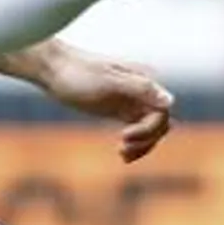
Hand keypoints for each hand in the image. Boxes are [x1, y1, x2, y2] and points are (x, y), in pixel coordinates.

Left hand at [38, 46, 174, 162]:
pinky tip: (121, 154)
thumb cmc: (78, 73)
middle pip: (160, 123)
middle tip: (123, 150)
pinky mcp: (118, 108)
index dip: (149, 129)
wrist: (53, 69)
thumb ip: (140, 89)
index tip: (125, 137)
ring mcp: (131, 100)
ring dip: (142, 145)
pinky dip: (133, 143)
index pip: (162, 112)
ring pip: (149, 128)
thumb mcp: (108, 82)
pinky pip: (136, 128)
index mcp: (144, 80)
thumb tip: (170, 101)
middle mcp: (142, 90)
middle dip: (146, 140)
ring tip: (122, 156)